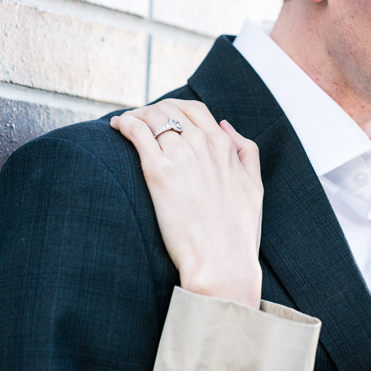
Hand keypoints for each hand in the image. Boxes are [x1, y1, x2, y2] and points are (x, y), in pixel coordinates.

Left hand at [110, 99, 263, 307]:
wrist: (222, 261)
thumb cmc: (239, 232)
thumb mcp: (255, 185)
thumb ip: (246, 151)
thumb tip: (226, 125)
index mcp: (225, 146)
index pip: (196, 111)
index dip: (175, 110)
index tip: (163, 118)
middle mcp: (203, 144)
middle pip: (171, 109)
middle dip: (153, 110)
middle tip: (140, 121)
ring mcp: (181, 156)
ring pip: (152, 116)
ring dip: (136, 115)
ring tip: (124, 123)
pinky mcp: (158, 172)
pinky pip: (136, 132)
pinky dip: (124, 123)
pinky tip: (116, 127)